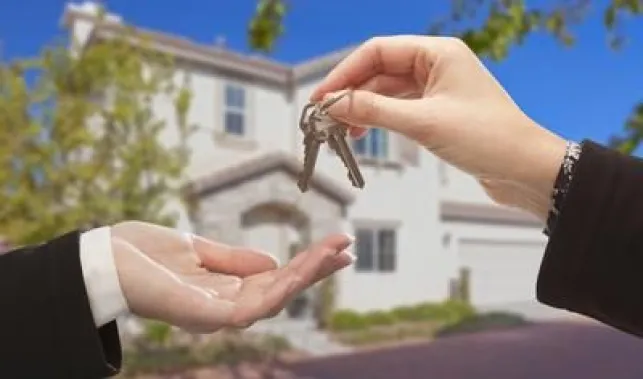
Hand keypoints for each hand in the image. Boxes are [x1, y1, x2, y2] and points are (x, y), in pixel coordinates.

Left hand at [110, 221, 354, 332]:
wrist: (100, 259)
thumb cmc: (142, 255)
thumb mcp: (197, 249)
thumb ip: (233, 259)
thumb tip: (271, 262)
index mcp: (224, 290)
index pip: (274, 279)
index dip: (305, 265)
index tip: (334, 245)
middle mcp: (225, 306)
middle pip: (282, 290)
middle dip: (315, 270)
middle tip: (347, 248)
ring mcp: (217, 314)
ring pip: (274, 299)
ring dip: (306, 276)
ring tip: (335, 253)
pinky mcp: (208, 316)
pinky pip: (253, 307)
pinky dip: (281, 289)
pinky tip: (301, 271)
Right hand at [311, 35, 566, 218]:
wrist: (526, 169)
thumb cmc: (486, 138)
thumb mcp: (423, 122)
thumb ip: (375, 110)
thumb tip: (334, 105)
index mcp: (437, 53)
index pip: (377, 51)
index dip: (345, 73)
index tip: (322, 97)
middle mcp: (436, 65)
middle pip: (379, 71)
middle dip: (351, 92)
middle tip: (324, 117)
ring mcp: (437, 89)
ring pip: (387, 92)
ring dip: (362, 108)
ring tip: (340, 131)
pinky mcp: (438, 112)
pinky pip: (398, 109)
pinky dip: (378, 119)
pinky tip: (362, 134)